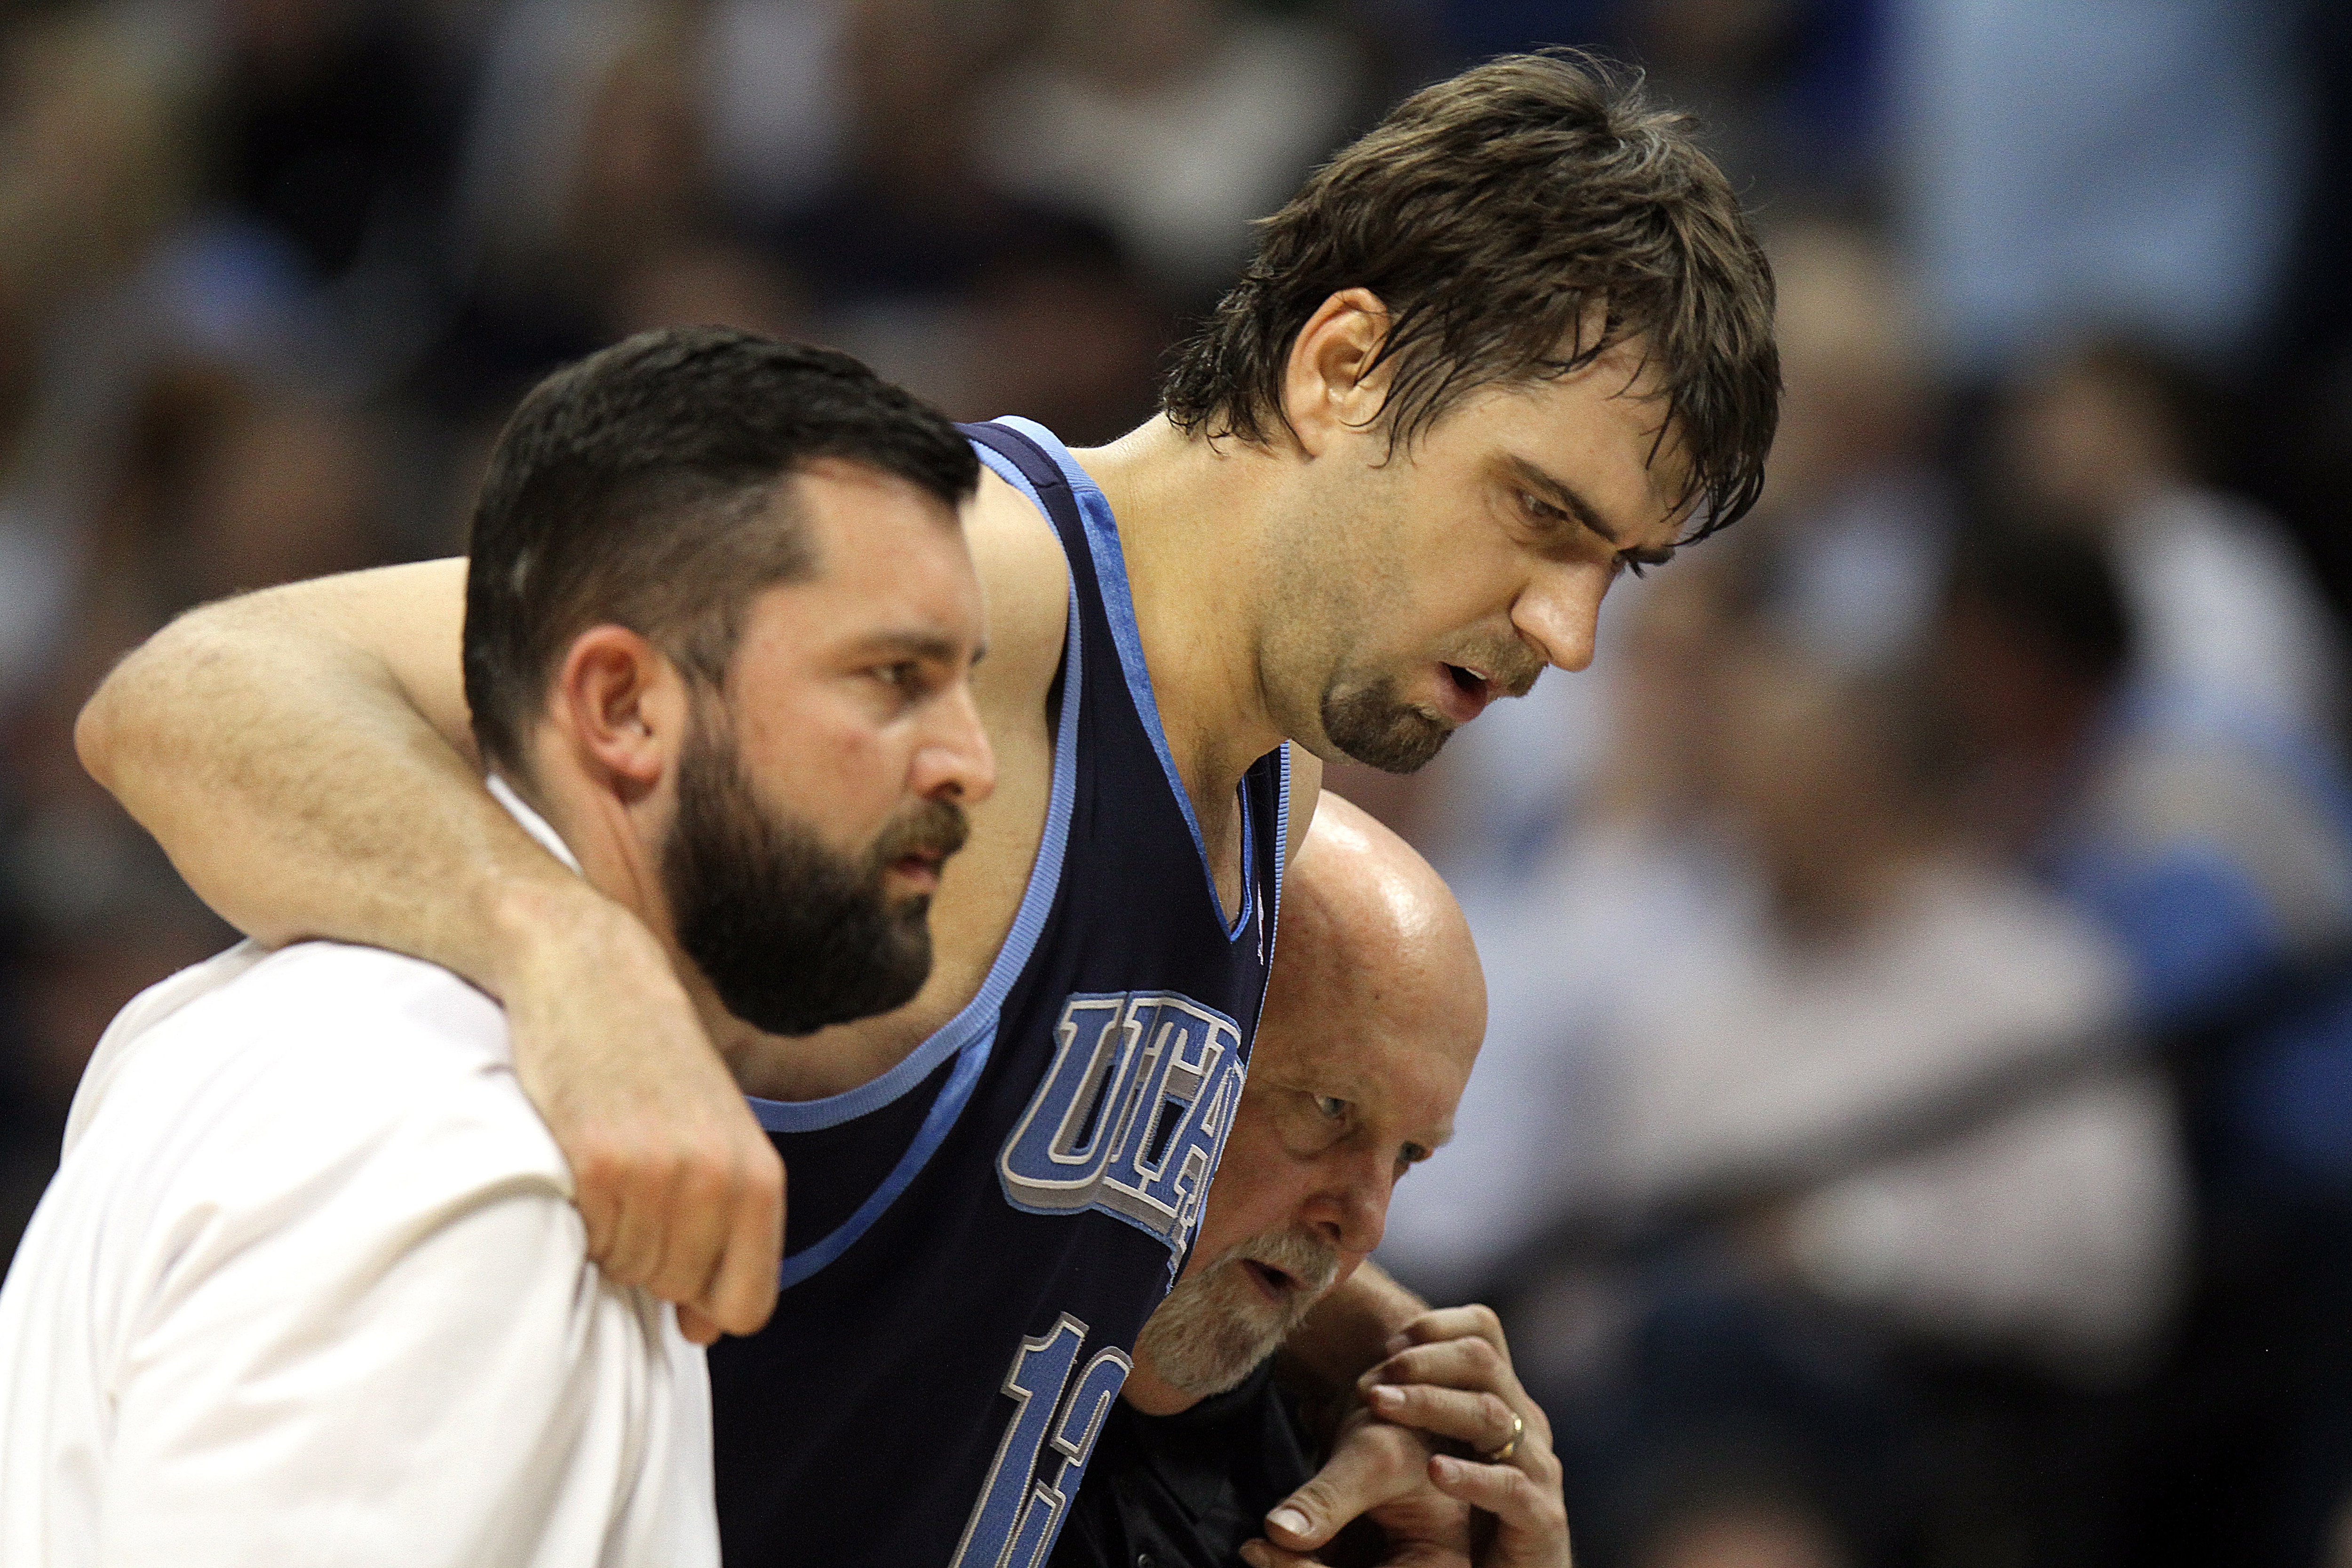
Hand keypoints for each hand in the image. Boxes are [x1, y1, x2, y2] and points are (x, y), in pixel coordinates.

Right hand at [495, 884, 783, 1343]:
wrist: (593, 973)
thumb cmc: (655, 1059)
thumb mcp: (718, 1133)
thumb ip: (728, 1223)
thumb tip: (706, 1327)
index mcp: (761, 1178)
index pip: (749, 1305)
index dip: (709, 1306)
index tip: (681, 1282)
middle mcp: (718, 1182)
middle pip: (679, 1289)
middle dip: (652, 1257)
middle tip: (635, 1183)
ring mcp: (658, 1176)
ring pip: (628, 1270)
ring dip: (612, 1235)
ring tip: (611, 1163)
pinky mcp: (597, 1165)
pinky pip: (585, 1242)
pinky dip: (578, 1216)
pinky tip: (582, 1158)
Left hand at [1246, 1306, 1568, 1567]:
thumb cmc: (1471, 1516)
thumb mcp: (1442, 1451)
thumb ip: (1411, 1416)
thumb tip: (1329, 1392)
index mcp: (1503, 1398)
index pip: (1483, 1331)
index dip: (1436, 1325)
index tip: (1387, 1340)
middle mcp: (1525, 1423)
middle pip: (1483, 1361)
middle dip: (1423, 1360)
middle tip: (1372, 1375)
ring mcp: (1538, 1468)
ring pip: (1493, 1414)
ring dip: (1431, 1403)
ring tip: (1380, 1404)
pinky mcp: (1542, 1519)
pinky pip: (1510, 1487)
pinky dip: (1470, 1476)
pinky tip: (1433, 1471)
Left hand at [1246, 1399, 1473, 1567]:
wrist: (1390, 1400)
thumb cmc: (1401, 1422)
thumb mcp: (1370, 1456)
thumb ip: (1325, 1499)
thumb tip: (1276, 1533)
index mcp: (1438, 1562)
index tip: (1265, 1550)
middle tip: (1255, 1550)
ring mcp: (1386, 1564)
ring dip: (1291, 1567)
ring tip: (1257, 1546)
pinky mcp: (1358, 1556)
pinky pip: (1318, 1566)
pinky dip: (1292, 1559)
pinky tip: (1269, 1541)